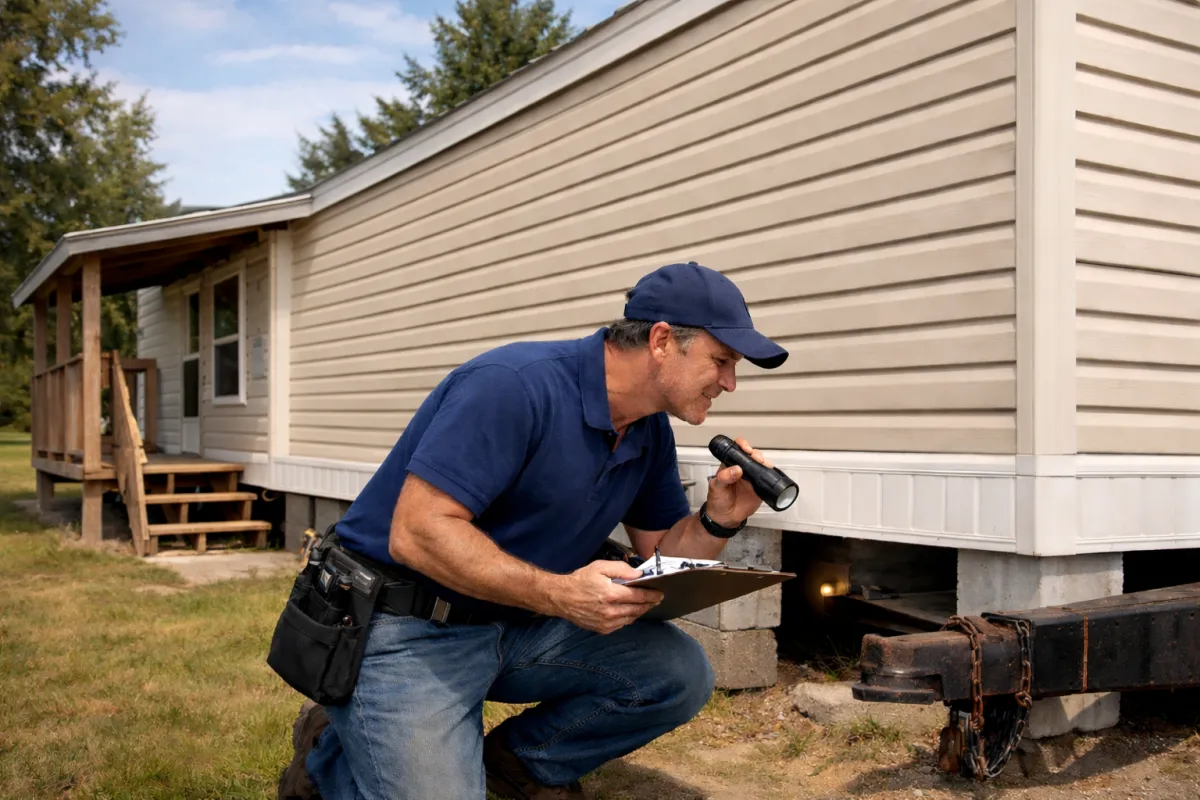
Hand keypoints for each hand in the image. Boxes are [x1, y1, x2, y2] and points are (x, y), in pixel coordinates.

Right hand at [547, 560, 663, 633]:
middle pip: (638, 609)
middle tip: (656, 599)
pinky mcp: (603, 629)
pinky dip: (628, 618)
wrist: (562, 598)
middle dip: (649, 603)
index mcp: (611, 594)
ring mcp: (607, 622)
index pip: (639, 596)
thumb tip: (638, 575)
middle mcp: (611, 611)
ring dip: (640, 611)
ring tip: (644, 604)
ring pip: (631, 618)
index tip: (659, 593)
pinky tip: (629, 611)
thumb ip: (621, 569)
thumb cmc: (580, 581)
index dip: (652, 595)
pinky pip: (622, 625)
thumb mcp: (600, 567)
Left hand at [705, 437, 771, 527]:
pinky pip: (767, 478)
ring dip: (764, 462)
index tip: (746, 448)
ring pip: (761, 465)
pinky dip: (770, 474)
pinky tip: (770, 473)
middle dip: (756, 454)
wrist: (725, 518)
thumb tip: (736, 469)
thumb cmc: (717, 500)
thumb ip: (724, 477)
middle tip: (756, 458)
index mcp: (730, 465)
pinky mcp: (759, 488)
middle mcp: (742, 469)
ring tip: (764, 465)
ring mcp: (751, 478)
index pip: (736, 450)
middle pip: (752, 455)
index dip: (742, 445)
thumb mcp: (716, 487)